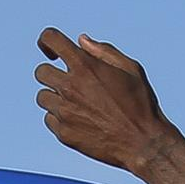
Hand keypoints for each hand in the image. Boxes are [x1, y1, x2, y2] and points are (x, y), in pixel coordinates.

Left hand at [33, 28, 170, 173]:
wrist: (143, 144)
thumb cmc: (141, 105)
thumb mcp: (131, 70)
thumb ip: (104, 52)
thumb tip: (81, 41)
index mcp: (85, 66)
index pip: (50, 39)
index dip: (47, 41)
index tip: (53, 52)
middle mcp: (70, 87)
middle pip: (41, 72)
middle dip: (53, 75)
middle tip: (71, 85)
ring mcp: (65, 111)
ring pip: (43, 97)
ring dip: (56, 98)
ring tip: (79, 106)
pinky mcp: (64, 133)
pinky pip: (49, 120)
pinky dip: (60, 119)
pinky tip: (81, 122)